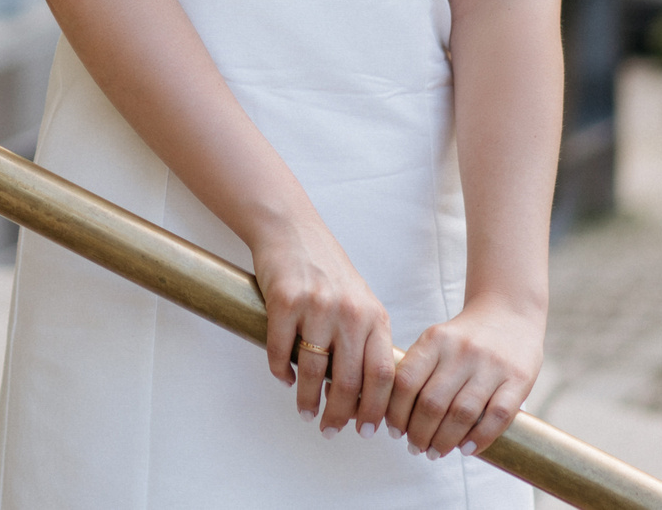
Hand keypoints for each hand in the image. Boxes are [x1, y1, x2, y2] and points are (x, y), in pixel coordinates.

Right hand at [246, 212, 395, 433]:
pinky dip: (280, 372)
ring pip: (312, 371)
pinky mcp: (284, 300)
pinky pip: (279, 350)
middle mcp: (349, 312)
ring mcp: (316, 306)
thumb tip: (363, 396)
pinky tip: (283, 379)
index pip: (382, 376)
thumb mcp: (360, 302)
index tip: (366, 431)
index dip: (375, 410)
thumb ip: (365, 342)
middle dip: (338, 415)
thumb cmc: (327, 271)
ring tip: (304, 411)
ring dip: (306, 399)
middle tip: (329, 430)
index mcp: (374, 316)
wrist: (291, 230)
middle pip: (348, 382)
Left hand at [386, 296, 544, 459]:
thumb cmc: (464, 338)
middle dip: (419, 433)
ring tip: (435, 452)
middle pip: (432, 403)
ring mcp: (491, 365)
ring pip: (462, 413)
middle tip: (415, 448)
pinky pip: (498, 416)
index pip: (406, 382)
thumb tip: (393, 415)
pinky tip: (466, 450)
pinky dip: (480, 438)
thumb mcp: (436, 341)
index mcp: (435, 340)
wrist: (510, 314)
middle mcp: (462, 351)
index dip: (396, 413)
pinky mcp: (519, 378)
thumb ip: (417, 369)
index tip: (395, 431)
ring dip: (444, 441)